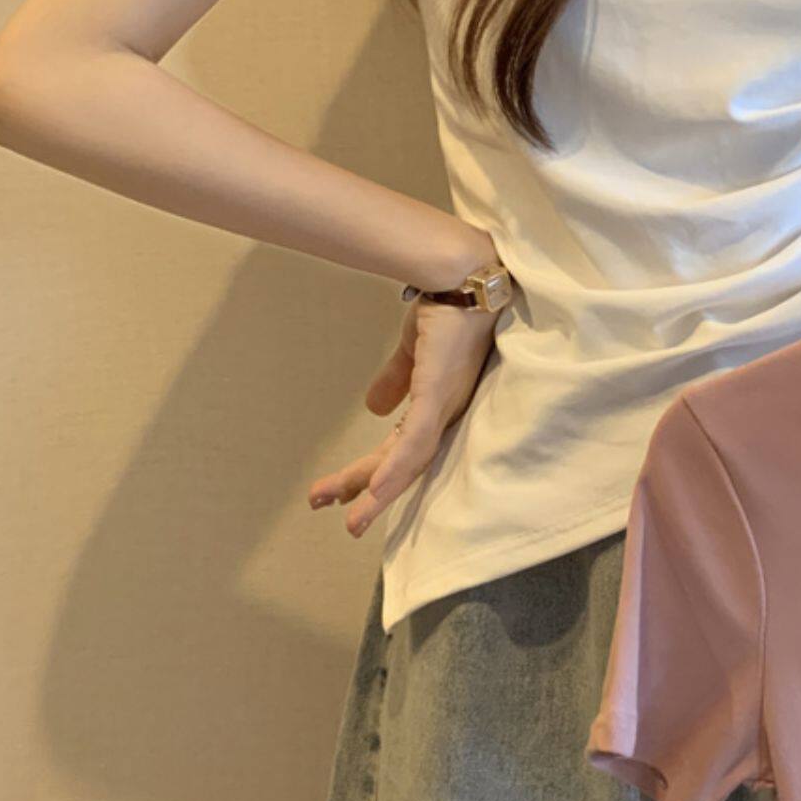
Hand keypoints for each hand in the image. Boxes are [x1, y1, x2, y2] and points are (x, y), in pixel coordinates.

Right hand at [308, 295, 499, 537]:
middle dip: (367, 493)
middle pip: (404, 465)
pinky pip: (417, 439)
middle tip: (338, 521)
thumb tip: (375, 409)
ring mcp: (446, 407)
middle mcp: (446, 414)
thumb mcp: (412, 350)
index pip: (399, 450)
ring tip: (353, 522)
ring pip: (411, 463)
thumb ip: (396, 379)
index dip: (371, 473)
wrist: (462, 278)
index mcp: (438, 406)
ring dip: (378, 493)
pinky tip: (376, 489)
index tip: (340, 495)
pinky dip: (397, 467)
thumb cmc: (447, 310)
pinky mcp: (440, 394)